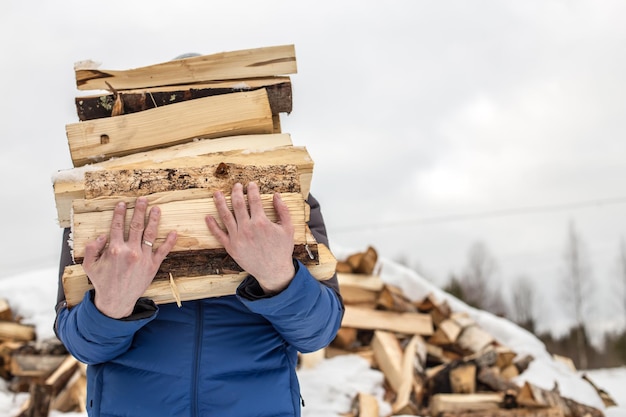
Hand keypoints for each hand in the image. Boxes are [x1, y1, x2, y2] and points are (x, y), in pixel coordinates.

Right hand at [82, 197, 176, 317]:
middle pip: (136, 226)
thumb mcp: (89, 265)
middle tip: (144, 199)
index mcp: (114, 249)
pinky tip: (173, 232)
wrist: (116, 301)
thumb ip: (91, 248)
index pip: (118, 226)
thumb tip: (102, 236)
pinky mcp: (153, 266)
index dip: (120, 213)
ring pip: (150, 234)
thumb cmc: (102, 282)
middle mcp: (130, 251)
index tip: (123, 203)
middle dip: (140, 211)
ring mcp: (143, 258)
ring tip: (157, 209)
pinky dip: (169, 242)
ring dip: (154, 220)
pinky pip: (163, 251)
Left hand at [205, 182, 294, 293]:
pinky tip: (208, 217)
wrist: (273, 271)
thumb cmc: (282, 250)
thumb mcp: (288, 229)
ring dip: (220, 203)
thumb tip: (276, 196)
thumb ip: (283, 210)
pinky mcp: (231, 247)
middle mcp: (247, 228)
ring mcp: (237, 237)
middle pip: (238, 204)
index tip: (250, 184)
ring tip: (216, 193)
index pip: (254, 199)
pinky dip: (212, 225)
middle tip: (236, 185)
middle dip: (236, 191)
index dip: (252, 189)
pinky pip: (218, 234)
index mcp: (261, 222)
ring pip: (225, 215)